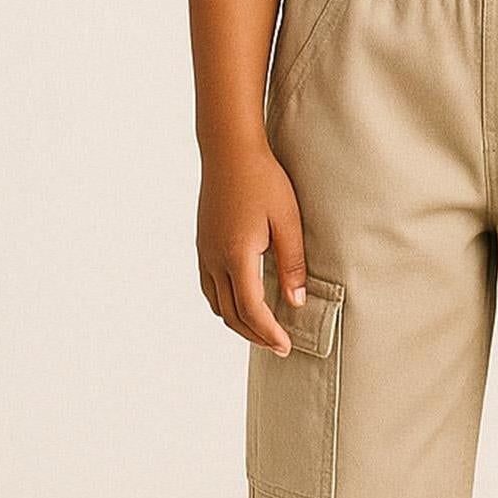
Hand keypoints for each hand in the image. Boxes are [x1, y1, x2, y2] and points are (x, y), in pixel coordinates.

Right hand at [197, 136, 309, 353]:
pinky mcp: (202, 245)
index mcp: (236, 255)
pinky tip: (242, 302)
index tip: (285, 346)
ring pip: (216, 304)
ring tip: (262, 330)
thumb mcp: (287, 220)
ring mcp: (204, 253)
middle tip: (278, 346)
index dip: (268, 332)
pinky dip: (225, 304)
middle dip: (254, 335)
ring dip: (238, 322)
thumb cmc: (262, 180)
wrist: (228, 151)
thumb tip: (295, 302)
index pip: (251, 309)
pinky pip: (209, 287)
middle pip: (230, 314)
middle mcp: (214, 259)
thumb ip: (292, 263)